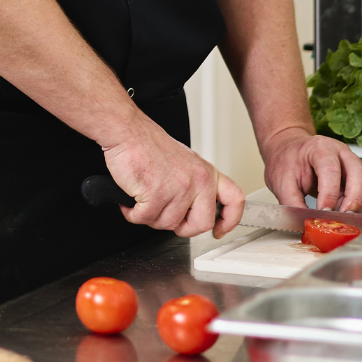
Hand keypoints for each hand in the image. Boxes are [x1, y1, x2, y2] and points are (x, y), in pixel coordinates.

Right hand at [102, 118, 243, 237]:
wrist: (127, 132)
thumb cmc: (148, 144)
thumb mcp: (185, 162)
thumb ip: (195, 185)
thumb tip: (192, 209)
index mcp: (207, 173)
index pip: (234, 200)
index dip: (229, 221)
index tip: (219, 230)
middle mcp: (198, 181)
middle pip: (201, 224)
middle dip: (182, 228)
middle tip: (168, 218)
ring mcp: (178, 189)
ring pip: (168, 224)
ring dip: (150, 217)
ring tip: (143, 199)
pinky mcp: (155, 195)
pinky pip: (144, 218)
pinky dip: (133, 213)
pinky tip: (132, 200)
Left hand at [261, 127, 361, 212]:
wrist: (288, 149)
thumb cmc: (287, 161)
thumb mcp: (282, 181)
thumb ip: (292, 202)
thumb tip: (305, 222)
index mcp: (320, 148)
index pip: (330, 170)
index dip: (329, 194)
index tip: (324, 212)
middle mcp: (341, 153)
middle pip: (358, 173)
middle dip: (354, 199)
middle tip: (344, 217)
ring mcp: (352, 163)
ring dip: (361, 206)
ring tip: (347, 221)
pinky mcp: (357, 177)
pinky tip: (349, 216)